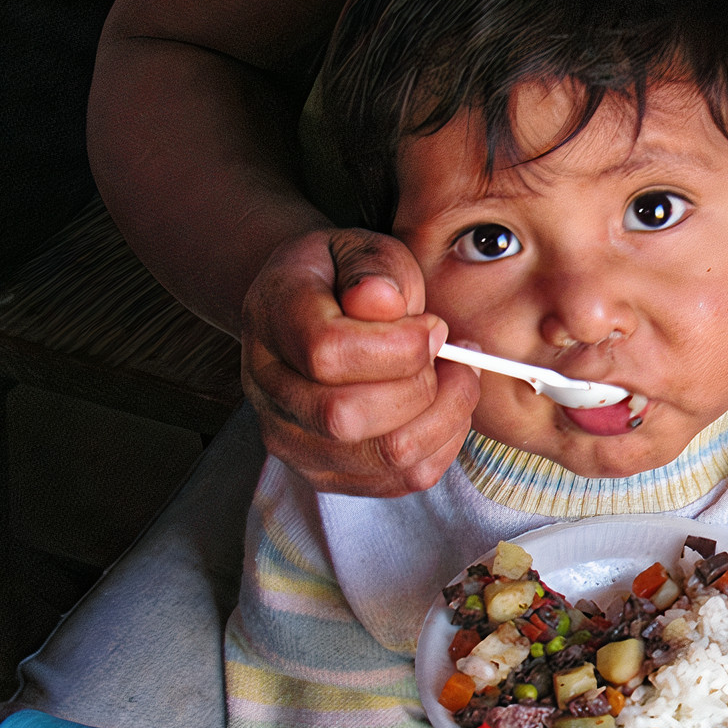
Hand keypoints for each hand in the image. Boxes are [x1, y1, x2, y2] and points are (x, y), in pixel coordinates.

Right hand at [241, 228, 479, 495]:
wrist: (308, 312)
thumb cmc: (344, 279)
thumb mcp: (359, 248)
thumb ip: (374, 268)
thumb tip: (383, 301)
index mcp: (272, 319)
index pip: (327, 353)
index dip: (399, 346)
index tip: (434, 327)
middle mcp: (269, 388)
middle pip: (349, 416)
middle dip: (426, 386)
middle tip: (456, 355)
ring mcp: (292, 439)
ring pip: (384, 456)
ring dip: (445, 418)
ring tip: (458, 379)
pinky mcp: (326, 473)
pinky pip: (401, 480)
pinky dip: (441, 445)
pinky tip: (443, 408)